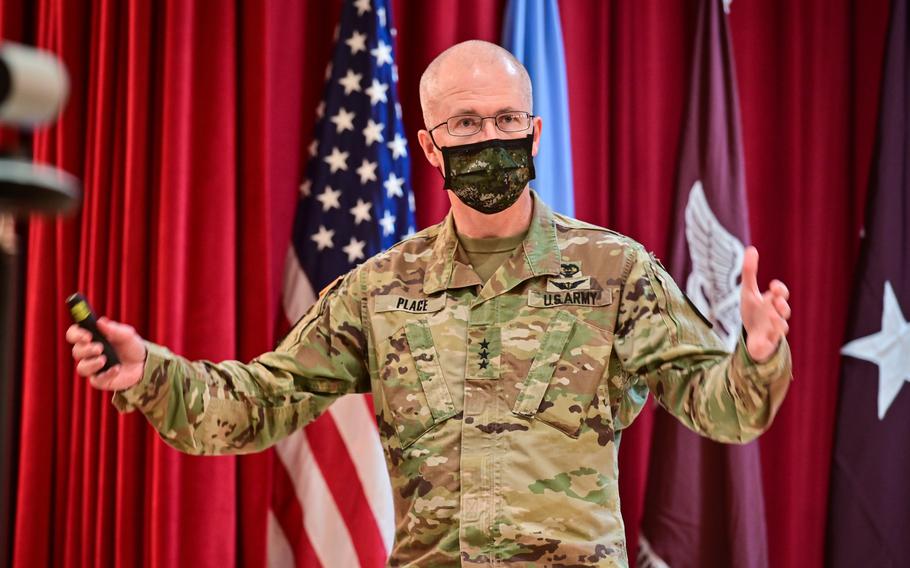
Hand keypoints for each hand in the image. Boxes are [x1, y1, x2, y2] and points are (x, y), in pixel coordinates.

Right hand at [66, 318, 146, 390]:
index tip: (87, 336)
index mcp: (91, 338)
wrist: (143, 364)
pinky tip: (116, 369)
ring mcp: (93, 368)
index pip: (73, 334)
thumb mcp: (128, 335)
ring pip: (82, 368)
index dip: (76, 334)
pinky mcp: (99, 380)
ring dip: (91, 364)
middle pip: (76, 351)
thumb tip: (100, 322)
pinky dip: (106, 374)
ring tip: (104, 359)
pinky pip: (96, 380)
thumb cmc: (131, 346)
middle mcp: (88, 353)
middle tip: (99, 348)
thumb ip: (114, 329)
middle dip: (86, 349)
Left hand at [740, 246, 790, 361]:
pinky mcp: (768, 344)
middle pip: (784, 309)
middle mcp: (776, 315)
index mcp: (773, 302)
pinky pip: (772, 342)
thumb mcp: (748, 291)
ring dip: (777, 320)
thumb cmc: (753, 313)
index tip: (772, 285)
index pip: (781, 293)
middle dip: (781, 304)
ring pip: (781, 326)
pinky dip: (769, 338)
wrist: (752, 338)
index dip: (780, 289)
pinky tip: (763, 335)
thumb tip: (751, 248)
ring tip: (771, 315)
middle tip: (776, 299)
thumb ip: (749, 272)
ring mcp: (774, 330)